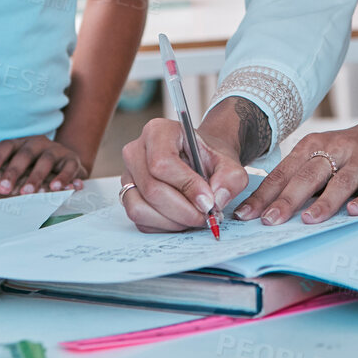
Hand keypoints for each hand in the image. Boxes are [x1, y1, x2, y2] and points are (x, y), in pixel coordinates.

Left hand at [0, 136, 87, 194]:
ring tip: (28, 192)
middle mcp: (37, 143)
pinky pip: (69, 168)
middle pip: (25, 154)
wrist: (62, 161)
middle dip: (14, 172)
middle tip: (4, 189)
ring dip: (37, 177)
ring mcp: (55, 150)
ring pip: (46, 161)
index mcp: (20, 143)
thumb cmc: (30, 166)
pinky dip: (64, 178)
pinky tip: (57, 189)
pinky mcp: (71, 160)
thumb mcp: (14, 163)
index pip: (5, 146)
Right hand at [120, 115, 247, 231]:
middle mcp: (136, 151)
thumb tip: (215, 201)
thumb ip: (230, 179)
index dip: (186, 186)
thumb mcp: (229, 163)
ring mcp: (128, 174)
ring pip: (140, 208)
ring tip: (194, 217)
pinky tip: (182, 218)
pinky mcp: (127, 195)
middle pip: (152, 189)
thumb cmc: (211, 158)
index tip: (208, 202)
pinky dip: (164, 225)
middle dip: (182, 210)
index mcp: (159, 131)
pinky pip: (140, 220)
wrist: (201, 161)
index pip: (162, 163)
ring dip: (172, 221)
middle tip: (206, 216)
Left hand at [236, 112, 357, 226]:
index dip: (265, 194)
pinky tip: (354, 212)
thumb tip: (265, 208)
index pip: (285, 172)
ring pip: (342, 182)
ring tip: (309, 220)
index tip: (247, 214)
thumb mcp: (321, 153)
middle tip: (271, 220)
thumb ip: (298, 176)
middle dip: (288, 199)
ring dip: (325, 202)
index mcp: (314, 144)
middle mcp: (337, 149)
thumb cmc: (347, 152)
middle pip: (309, 176)